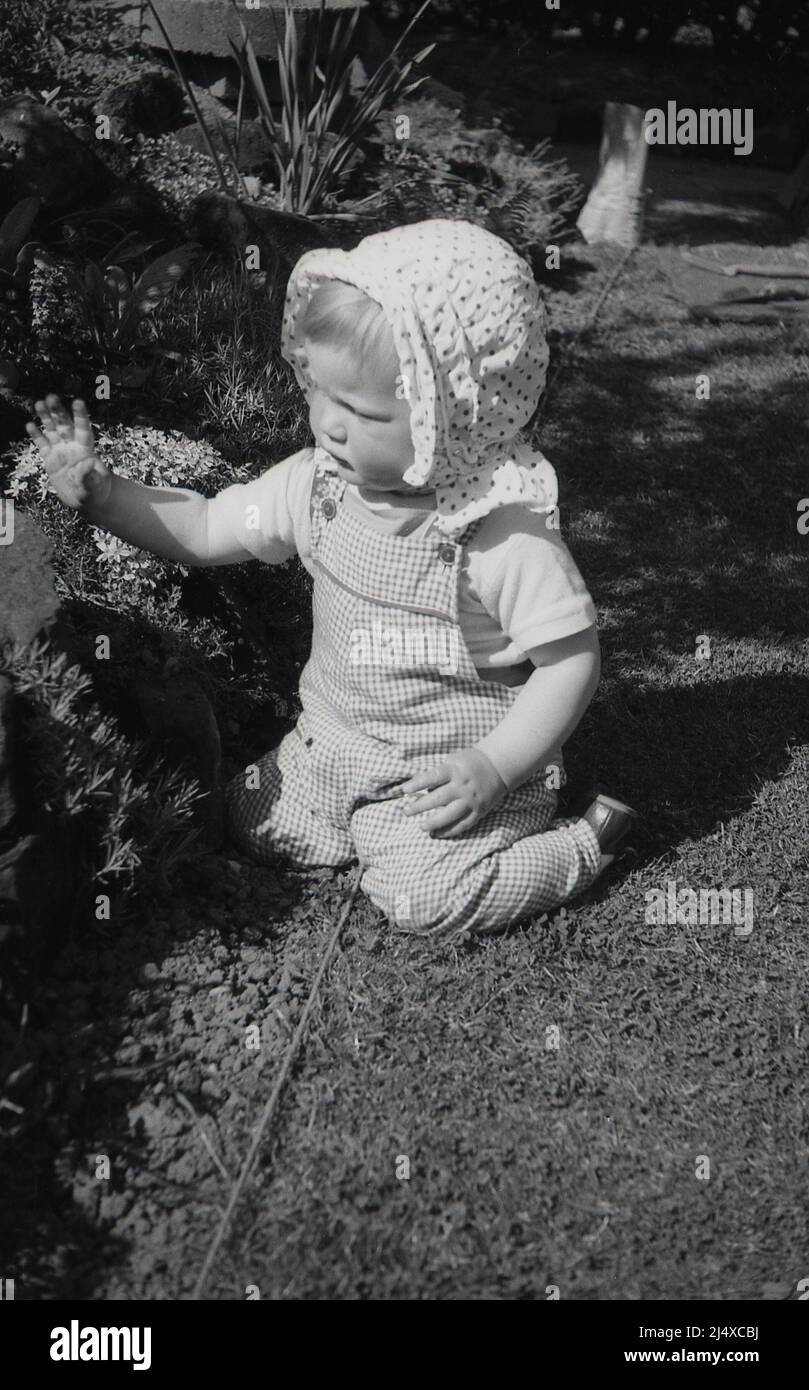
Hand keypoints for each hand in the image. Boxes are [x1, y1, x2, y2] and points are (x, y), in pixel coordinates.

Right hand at [26, 395, 111, 510]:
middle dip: (58, 411)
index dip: (80, 416)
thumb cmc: (96, 491)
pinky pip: (42, 444)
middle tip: (51, 397)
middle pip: (65, 425)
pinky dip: (36, 435)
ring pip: (52, 430)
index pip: (83, 429)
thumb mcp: (96, 485)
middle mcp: (72, 446)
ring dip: (46, 417)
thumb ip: (91, 475)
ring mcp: (60, 451)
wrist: (85, 499)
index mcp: (86, 449)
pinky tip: (30, 425)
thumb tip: (89, 464)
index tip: (78, 401)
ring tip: (39, 403)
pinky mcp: (50, 459)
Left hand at [397, 747, 506, 837]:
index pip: (433, 777)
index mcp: (455, 770)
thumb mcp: (453, 760)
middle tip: (406, 812)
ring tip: (422, 827)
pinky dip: (450, 831)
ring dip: (435, 823)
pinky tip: (438, 834)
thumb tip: (419, 787)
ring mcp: (471, 800)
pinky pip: (463, 824)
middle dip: (420, 806)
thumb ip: (438, 774)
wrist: (498, 766)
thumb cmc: (470, 761)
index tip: (404, 790)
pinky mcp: (479, 811)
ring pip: (451, 815)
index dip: (417, 784)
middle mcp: (462, 786)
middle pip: (439, 798)